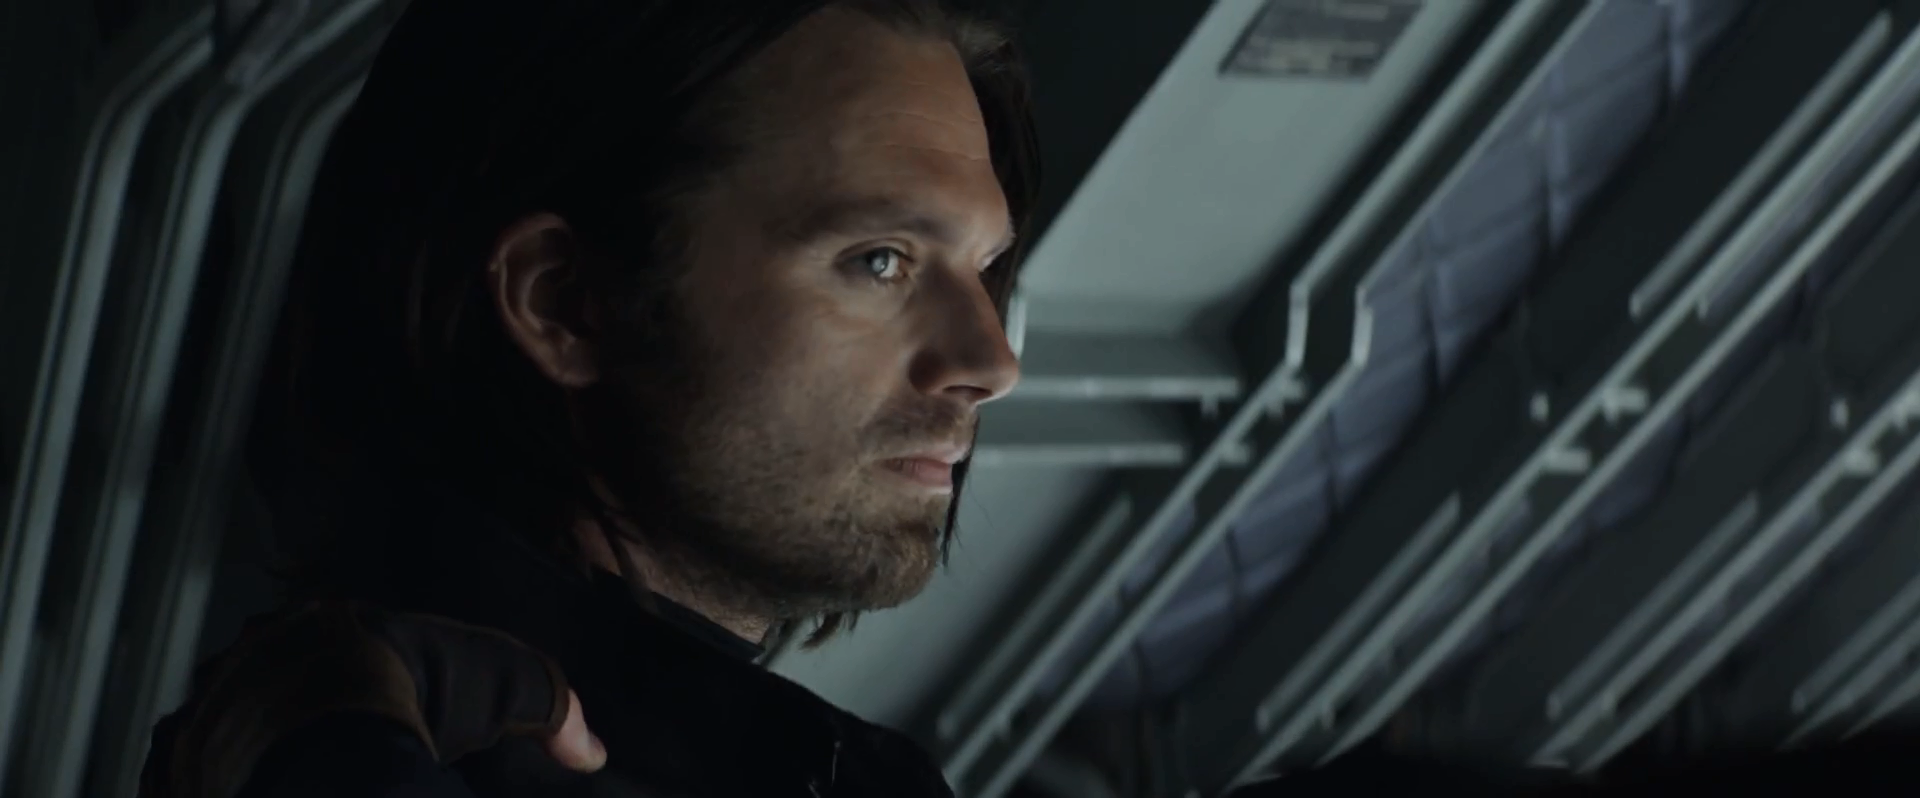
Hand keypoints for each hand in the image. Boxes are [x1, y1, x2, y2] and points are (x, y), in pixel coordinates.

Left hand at [153, 602, 604, 797]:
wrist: (318, 750)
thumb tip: (593, 750)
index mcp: (331, 618)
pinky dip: (216, 783)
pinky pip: (191, 767)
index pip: (350, 638)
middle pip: (285, 674)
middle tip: (336, 747)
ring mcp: (214, 700)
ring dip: (257, 745)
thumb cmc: (408, 701)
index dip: (372, 675)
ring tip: (293, 778)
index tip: (388, 709)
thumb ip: (553, 708)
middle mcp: (261, 648)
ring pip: (236, 718)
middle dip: (304, 705)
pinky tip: (252, 796)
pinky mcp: (181, 754)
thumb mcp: (503, 686)